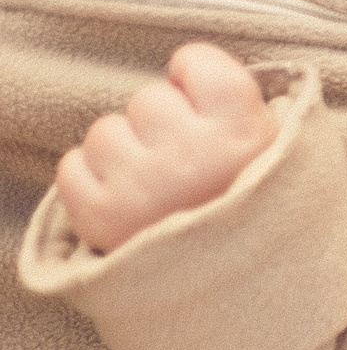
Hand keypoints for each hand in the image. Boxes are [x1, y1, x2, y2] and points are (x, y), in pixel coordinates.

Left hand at [55, 43, 278, 254]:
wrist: (238, 287)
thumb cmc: (248, 200)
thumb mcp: (273, 144)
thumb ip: (237, 97)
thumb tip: (183, 64)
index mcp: (242, 133)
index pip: (196, 62)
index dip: (194, 74)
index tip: (204, 100)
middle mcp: (192, 156)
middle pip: (147, 98)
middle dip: (161, 121)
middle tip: (186, 158)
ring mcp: (143, 188)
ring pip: (105, 132)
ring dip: (124, 151)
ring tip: (156, 183)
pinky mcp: (102, 218)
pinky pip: (72, 167)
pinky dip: (91, 179)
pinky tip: (126, 197)